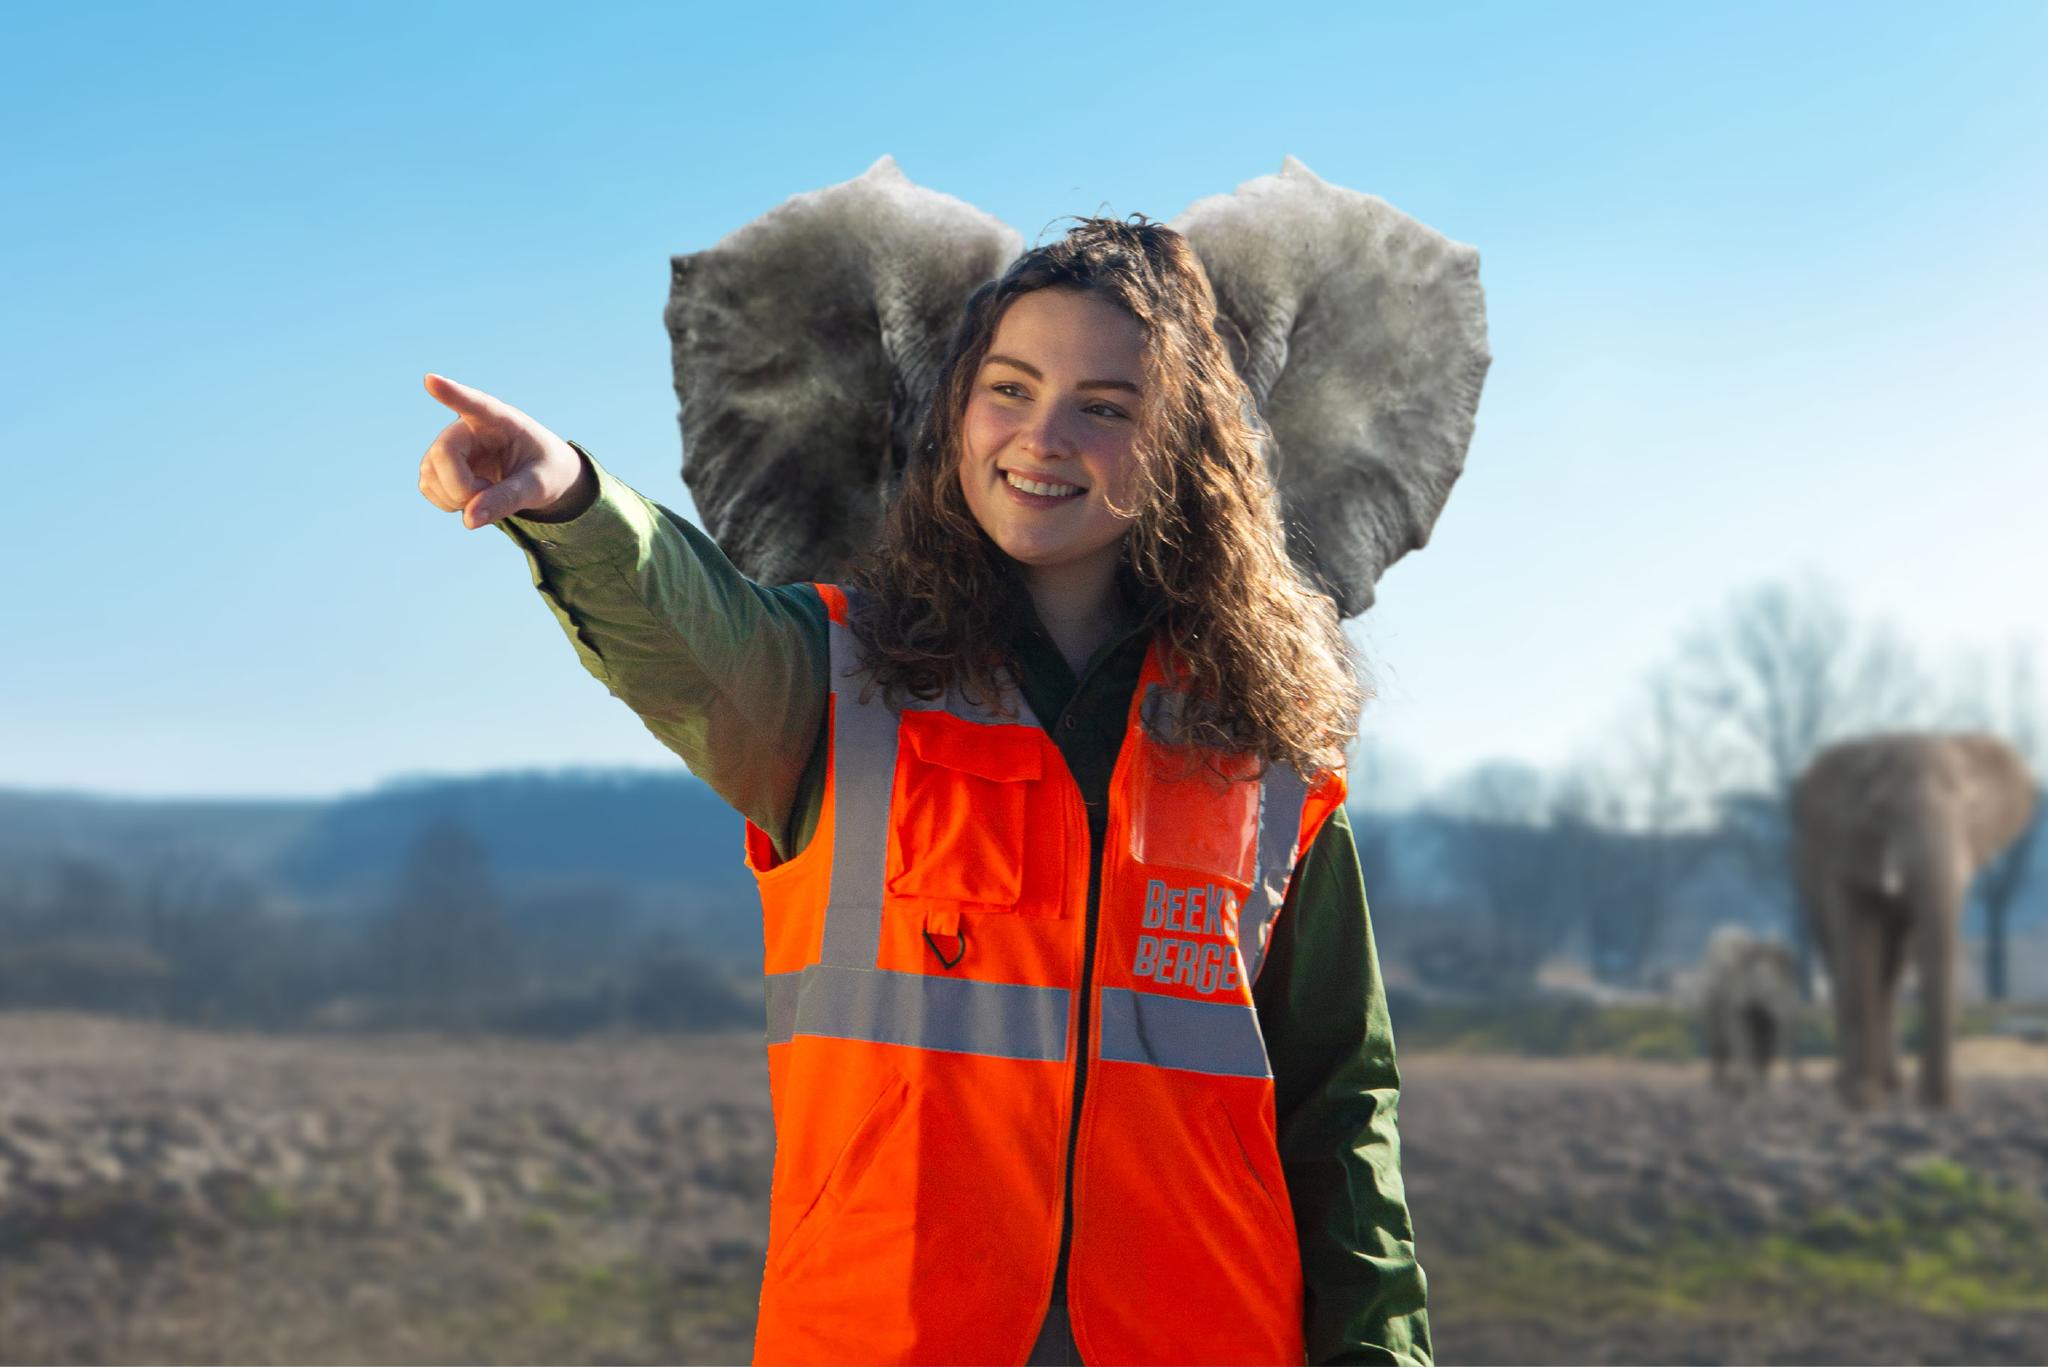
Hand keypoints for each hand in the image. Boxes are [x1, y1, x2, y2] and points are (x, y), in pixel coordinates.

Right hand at [417, 374, 592, 528]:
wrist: (542, 475)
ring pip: (430, 473)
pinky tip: (471, 498)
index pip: (473, 403)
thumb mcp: (539, 486)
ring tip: (487, 493)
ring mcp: (450, 445)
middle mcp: (468, 427)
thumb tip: (468, 520)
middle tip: (489, 495)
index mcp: (501, 419)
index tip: (431, 380)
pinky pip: (427, 487)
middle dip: (462, 487)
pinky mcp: (439, 465)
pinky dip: (448, 503)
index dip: (451, 393)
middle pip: (443, 453)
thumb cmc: (546, 471)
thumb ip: (508, 499)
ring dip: (455, 498)